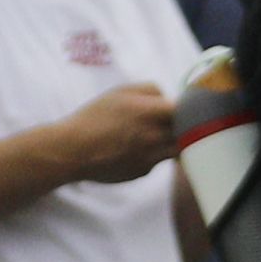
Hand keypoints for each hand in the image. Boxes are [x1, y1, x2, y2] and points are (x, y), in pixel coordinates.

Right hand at [50, 82, 184, 186]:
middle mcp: (156, 137)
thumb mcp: (120, 92)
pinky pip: (157, 161)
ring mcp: (152, 157)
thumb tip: (167, 98)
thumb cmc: (94, 117)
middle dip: (181, 127)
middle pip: (185, 133)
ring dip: (169, 142)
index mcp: (151, 112)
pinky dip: (151, 155)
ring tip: (151, 136)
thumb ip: (150, 89)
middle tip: (170, 122)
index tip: (183, 108)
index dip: (186, 109)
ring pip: (175, 150)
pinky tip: (131, 150)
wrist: (73, 151)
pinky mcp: (144, 172)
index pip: (186, 111)